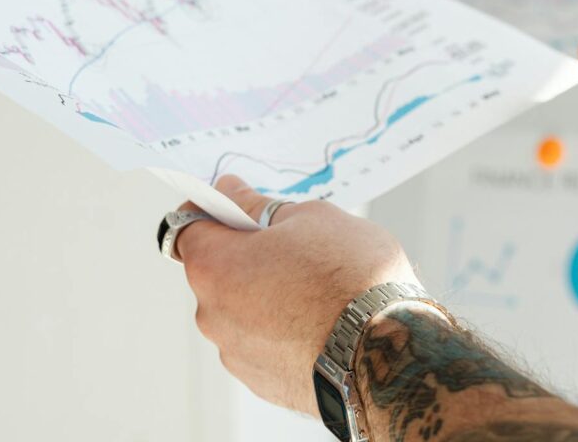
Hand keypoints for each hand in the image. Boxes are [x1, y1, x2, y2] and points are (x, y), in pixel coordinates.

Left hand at [172, 175, 416, 415]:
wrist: (389, 355)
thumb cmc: (350, 281)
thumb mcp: (309, 218)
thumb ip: (258, 206)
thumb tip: (232, 194)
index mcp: (214, 267)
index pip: (187, 226)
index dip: (211, 210)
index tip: (237, 204)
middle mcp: (212, 315)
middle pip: (216, 270)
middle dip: (247, 255)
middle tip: (294, 245)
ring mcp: (237, 354)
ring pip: (242, 310)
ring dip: (266, 295)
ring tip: (318, 289)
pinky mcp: (263, 382)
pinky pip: (264, 343)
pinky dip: (282, 330)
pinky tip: (322, 322)